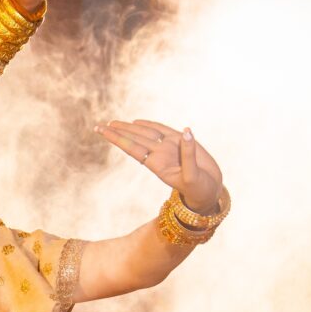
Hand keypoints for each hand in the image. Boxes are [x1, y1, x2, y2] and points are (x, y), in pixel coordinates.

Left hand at [97, 119, 226, 214]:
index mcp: (158, 164)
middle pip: (136, 139)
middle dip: (119, 132)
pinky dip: (150, 125)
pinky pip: (162, 130)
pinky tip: (137, 122)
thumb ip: (189, 155)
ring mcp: (169, 147)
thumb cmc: (198, 188)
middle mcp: (160, 154)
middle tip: (102, 125)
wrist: (208, 188)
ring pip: (146, 133)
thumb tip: (186, 132)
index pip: (133, 148)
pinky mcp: (180, 141)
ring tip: (113, 122)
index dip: (118, 139)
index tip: (102, 131)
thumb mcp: (192, 176)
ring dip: (130, 127)